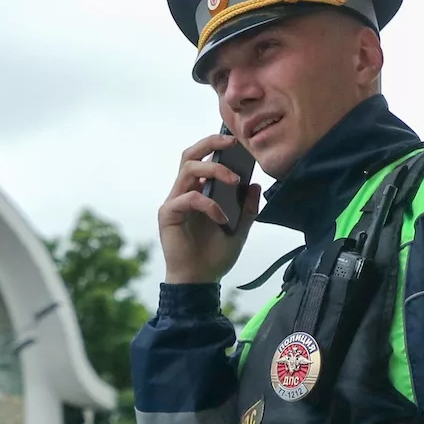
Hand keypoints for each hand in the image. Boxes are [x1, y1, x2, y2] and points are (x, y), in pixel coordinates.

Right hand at [158, 133, 259, 284]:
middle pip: (189, 155)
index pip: (204, 159)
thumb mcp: (240, 230)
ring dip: (214, 169)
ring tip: (234, 181)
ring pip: (188, 169)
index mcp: (199, 191)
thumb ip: (247, 208)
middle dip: (210, 142)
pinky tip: (222, 217)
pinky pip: (188, 198)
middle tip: (232, 143)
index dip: (217, 145)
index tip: (238, 142)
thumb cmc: (215, 256)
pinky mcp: (168, 214)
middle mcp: (184, 192)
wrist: (200, 281)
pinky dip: (208, 204)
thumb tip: (255, 184)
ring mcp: (174, 202)